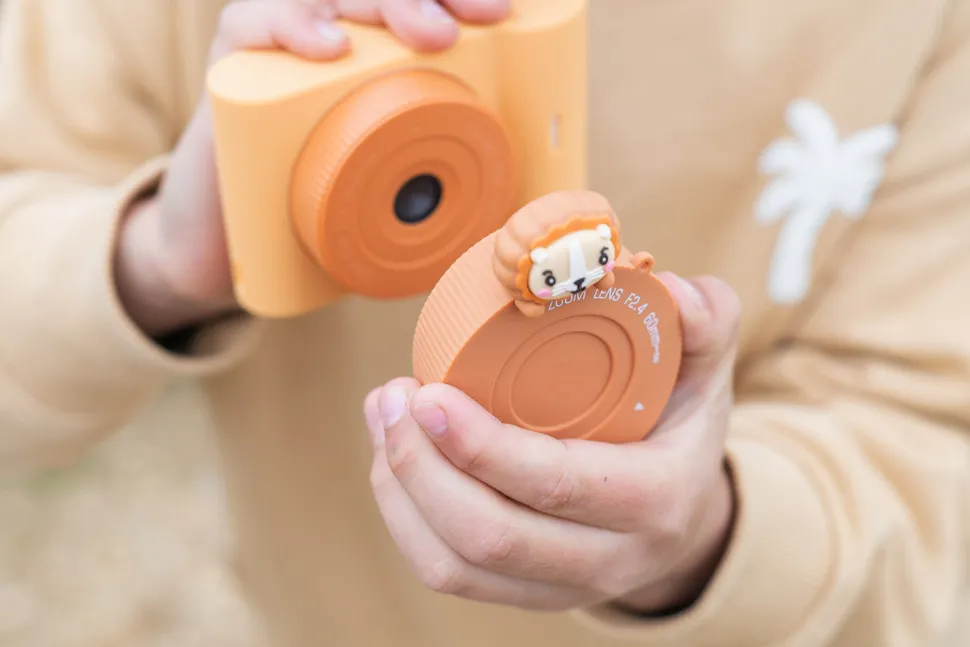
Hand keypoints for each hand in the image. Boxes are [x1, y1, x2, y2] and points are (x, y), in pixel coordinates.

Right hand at [114, 0, 510, 336]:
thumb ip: (447, 169)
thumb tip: (533, 195)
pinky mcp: (235, 56)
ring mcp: (284, 32)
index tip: (503, 14)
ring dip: (386, 5)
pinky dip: (295, 25)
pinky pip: (256, 20)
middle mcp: (334, 23)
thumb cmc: (322, 200)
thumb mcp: (395, 178)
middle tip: (470, 28)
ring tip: (429, 39)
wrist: (233, 237)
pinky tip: (330, 47)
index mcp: (377, 45)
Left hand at [364, 273, 740, 612]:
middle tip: (393, 396)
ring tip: (383, 417)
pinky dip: (403, 518)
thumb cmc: (680, 428)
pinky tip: (391, 459)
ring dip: (400, 491)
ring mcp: (562, 587)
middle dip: (420, 466)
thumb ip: (706, 320)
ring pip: (455, 566)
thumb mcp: (707, 371)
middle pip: (490, 536)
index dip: (480, 447)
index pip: (556, 485)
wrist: (682, 515)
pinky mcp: (524, 594)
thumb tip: (670, 286)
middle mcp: (610, 559)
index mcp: (655, 499)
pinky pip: (448, 575)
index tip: (429, 392)